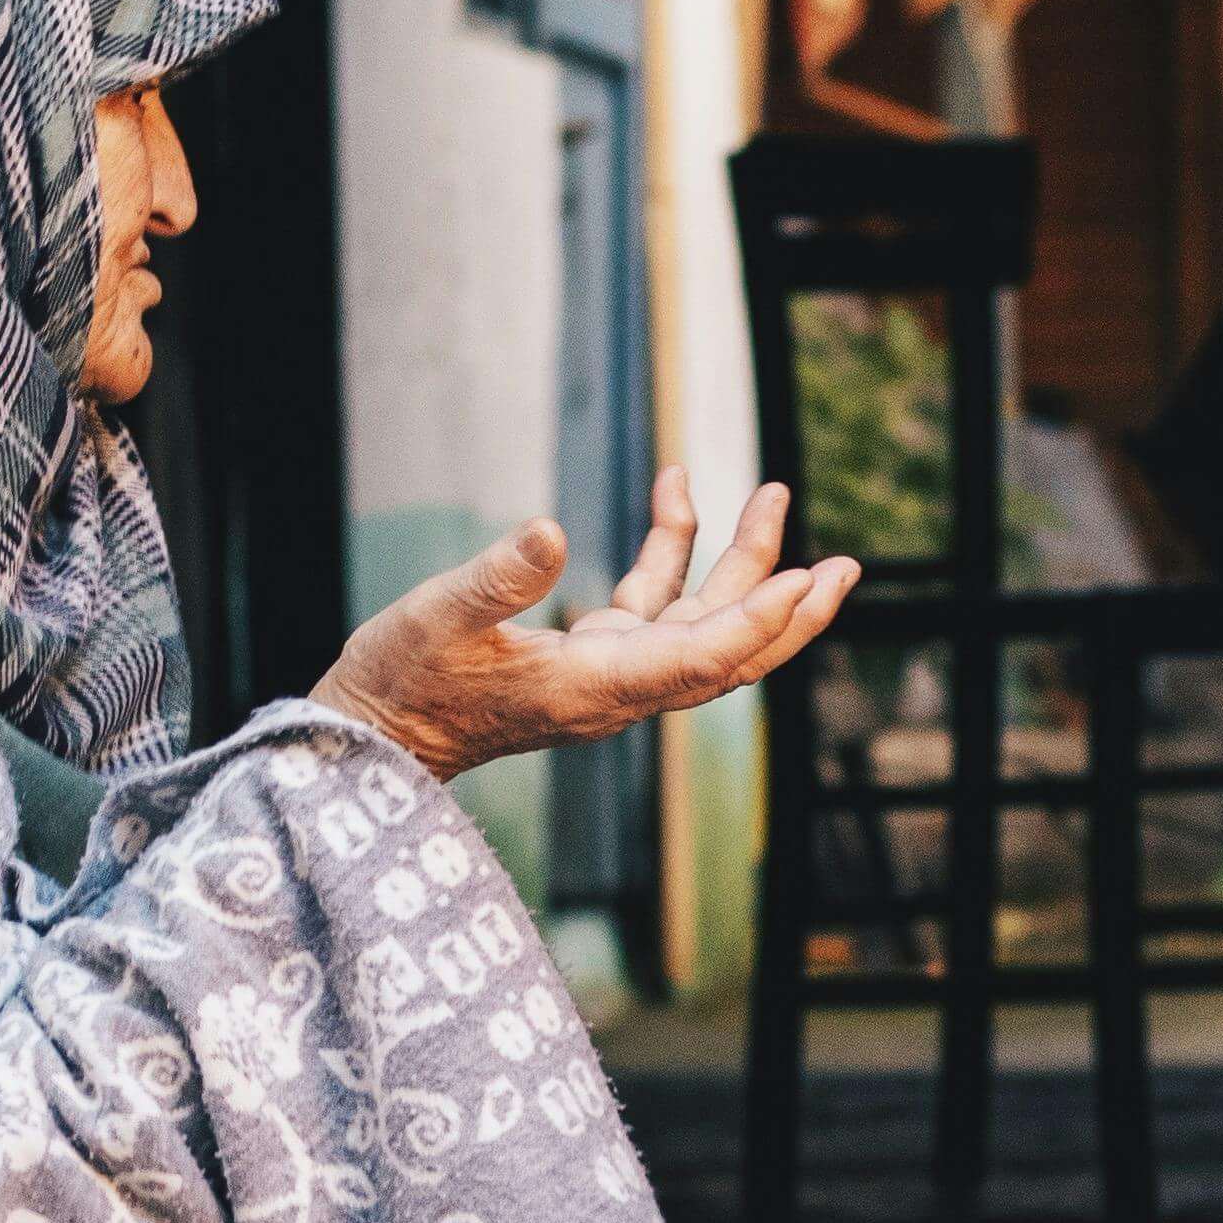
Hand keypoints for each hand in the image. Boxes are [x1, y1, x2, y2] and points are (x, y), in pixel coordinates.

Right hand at [315, 470, 857, 777]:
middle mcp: (619, 686)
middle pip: (729, 653)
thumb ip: (496, 579)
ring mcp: (610, 669)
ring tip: (772, 494)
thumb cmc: (402, 682)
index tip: (805, 580)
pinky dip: (671, 548)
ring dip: (742, 563)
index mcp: (595, 689)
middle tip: (844, 566)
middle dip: (789, 610)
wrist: (378, 732)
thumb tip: (549, 532)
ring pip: (702, 621)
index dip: (757, 622)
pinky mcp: (590, 652)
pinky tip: (674, 490)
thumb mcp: (436, 619)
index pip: (700, 660)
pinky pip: (653, 600)